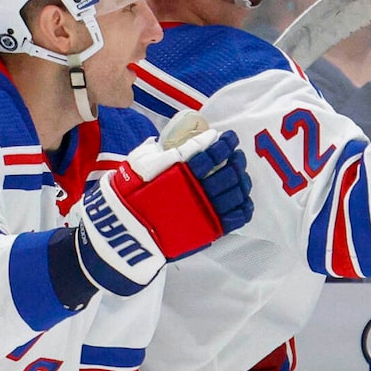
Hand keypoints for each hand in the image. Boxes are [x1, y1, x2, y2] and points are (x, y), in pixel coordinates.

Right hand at [70, 124, 254, 295]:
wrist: (126, 233)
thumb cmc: (128, 197)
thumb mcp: (138, 165)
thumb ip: (159, 153)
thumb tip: (174, 143)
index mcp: (180, 171)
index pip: (210, 152)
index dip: (223, 143)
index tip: (228, 137)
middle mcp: (197, 190)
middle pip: (228, 171)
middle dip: (236, 160)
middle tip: (237, 155)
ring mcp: (206, 211)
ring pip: (236, 192)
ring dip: (242, 179)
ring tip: (240, 173)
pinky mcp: (210, 230)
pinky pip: (237, 216)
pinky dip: (244, 205)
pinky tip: (243, 197)